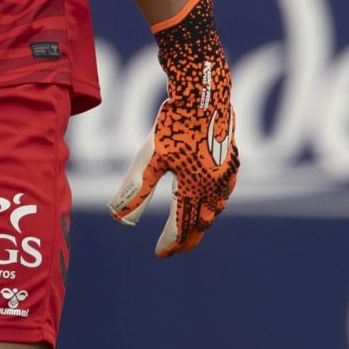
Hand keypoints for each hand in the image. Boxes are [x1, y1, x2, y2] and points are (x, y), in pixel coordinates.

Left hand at [109, 0, 239, 256]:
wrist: (204, 94)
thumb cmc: (172, 125)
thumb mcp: (149, 158)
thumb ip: (137, 188)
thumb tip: (118, 216)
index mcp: (196, 189)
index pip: (183, 227)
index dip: (171, 243)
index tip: (160, 255)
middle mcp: (216, 186)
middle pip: (203, 221)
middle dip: (188, 237)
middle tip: (175, 248)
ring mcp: (227, 172)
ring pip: (217, 207)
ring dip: (203, 220)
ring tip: (191, 227)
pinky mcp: (231, 157)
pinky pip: (225, 188)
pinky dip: (216, 200)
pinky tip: (212, 197)